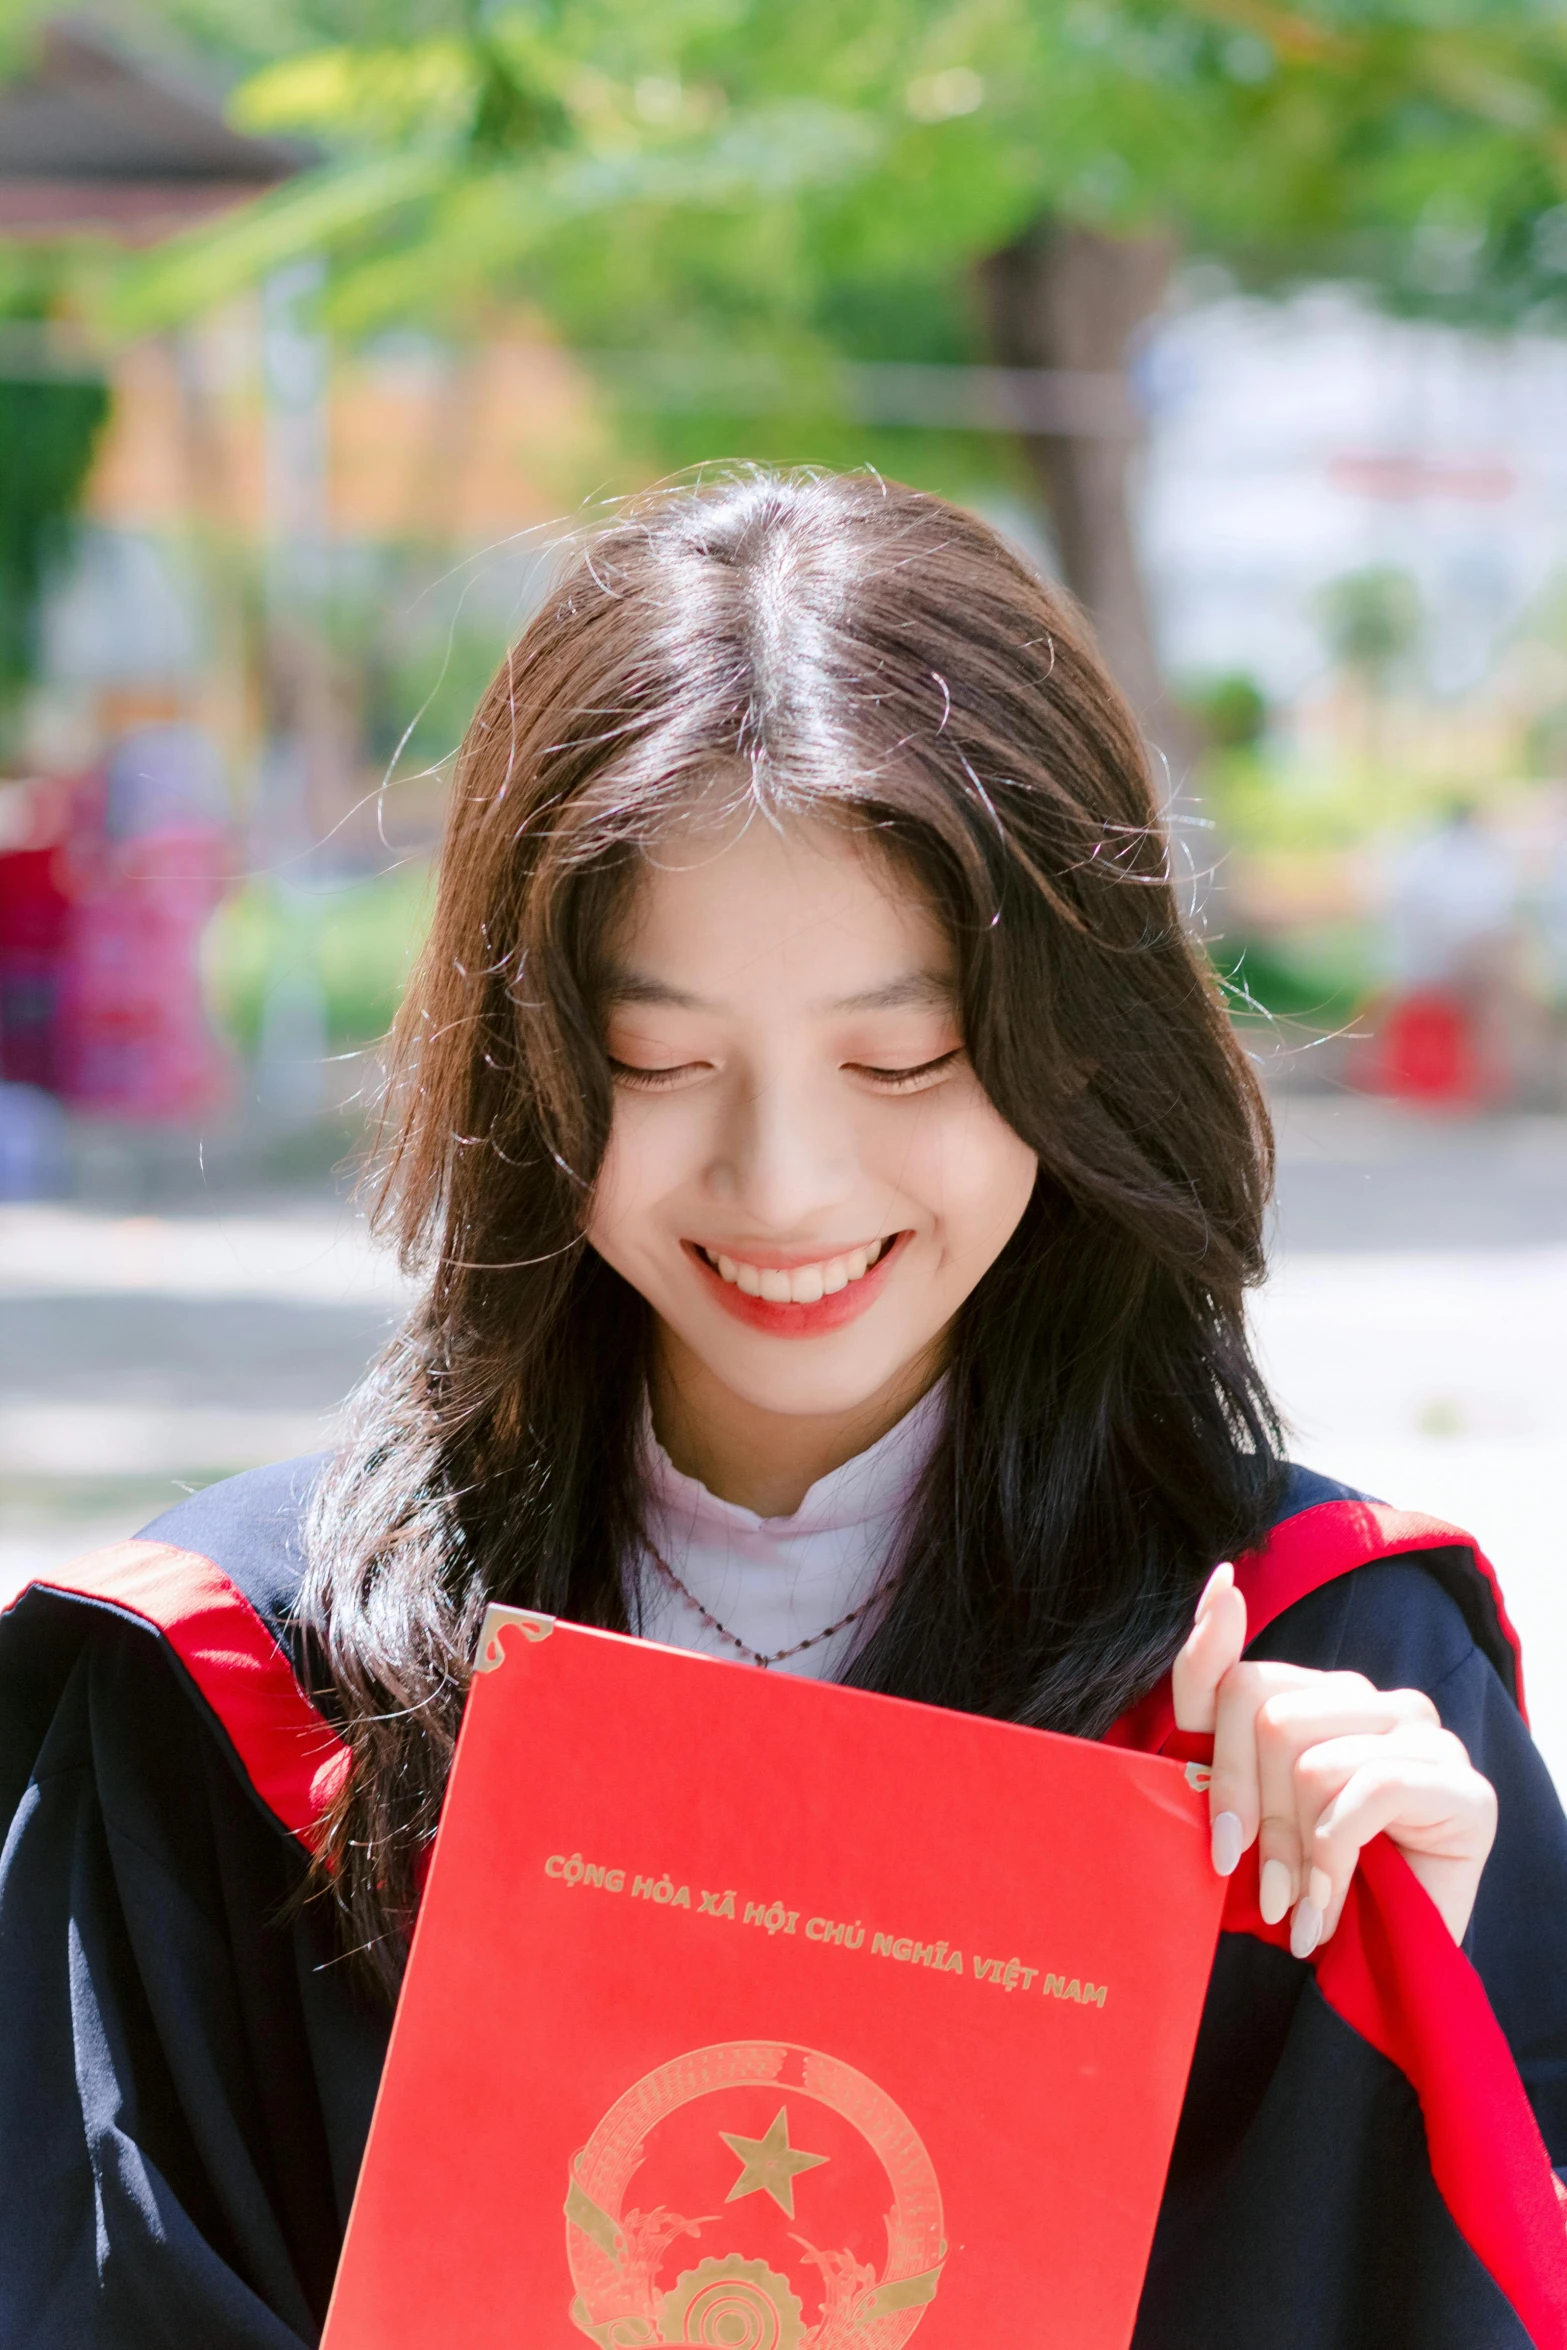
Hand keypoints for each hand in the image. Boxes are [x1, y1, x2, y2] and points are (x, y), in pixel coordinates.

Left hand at [1172, 1562, 1497, 1954]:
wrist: (1370, 1971)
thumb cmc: (1297, 1880)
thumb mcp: (1234, 1793)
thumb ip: (1210, 1690)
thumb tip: (1224, 1580)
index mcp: (1314, 1694)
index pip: (1236, 1676)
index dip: (1216, 1759)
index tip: (1222, 1838)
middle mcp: (1372, 1699)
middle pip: (1266, 1717)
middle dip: (1255, 1816)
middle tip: (1264, 1890)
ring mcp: (1424, 1735)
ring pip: (1310, 1758)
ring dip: (1296, 1852)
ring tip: (1302, 1904)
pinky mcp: (1463, 1785)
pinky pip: (1367, 1790)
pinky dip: (1336, 1858)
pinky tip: (1334, 1903)